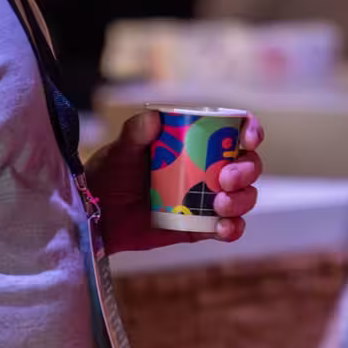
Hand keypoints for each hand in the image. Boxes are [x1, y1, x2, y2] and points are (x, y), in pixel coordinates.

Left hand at [87, 110, 264, 254]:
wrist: (96, 215)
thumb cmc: (110, 174)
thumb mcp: (120, 150)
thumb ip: (135, 132)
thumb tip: (153, 118)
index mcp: (197, 142)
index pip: (235, 130)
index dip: (251, 131)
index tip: (246, 140)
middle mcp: (210, 168)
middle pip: (248, 165)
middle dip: (246, 170)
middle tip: (226, 179)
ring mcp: (208, 199)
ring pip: (244, 196)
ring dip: (242, 200)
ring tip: (220, 204)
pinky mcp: (201, 227)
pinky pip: (228, 228)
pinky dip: (233, 229)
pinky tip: (223, 228)